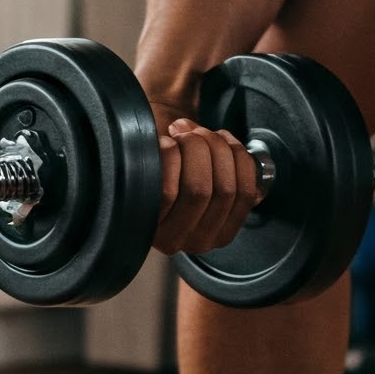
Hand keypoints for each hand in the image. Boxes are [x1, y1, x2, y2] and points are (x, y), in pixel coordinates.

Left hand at [150, 110, 263, 256]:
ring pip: (199, 189)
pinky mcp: (145, 225)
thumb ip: (230, 164)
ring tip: (178, 135)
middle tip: (193, 130)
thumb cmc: (171, 165)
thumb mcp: (209, 170)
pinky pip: (167, 190)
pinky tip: (163, 144)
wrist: (128, 168)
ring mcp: (171, 238)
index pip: (246, 193)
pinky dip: (169, 157)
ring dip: (192, 149)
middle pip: (224, 189)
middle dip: (213, 147)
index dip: (238, 156)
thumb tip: (235, 151)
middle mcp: (199, 243)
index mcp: (221, 233)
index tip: (221, 135)